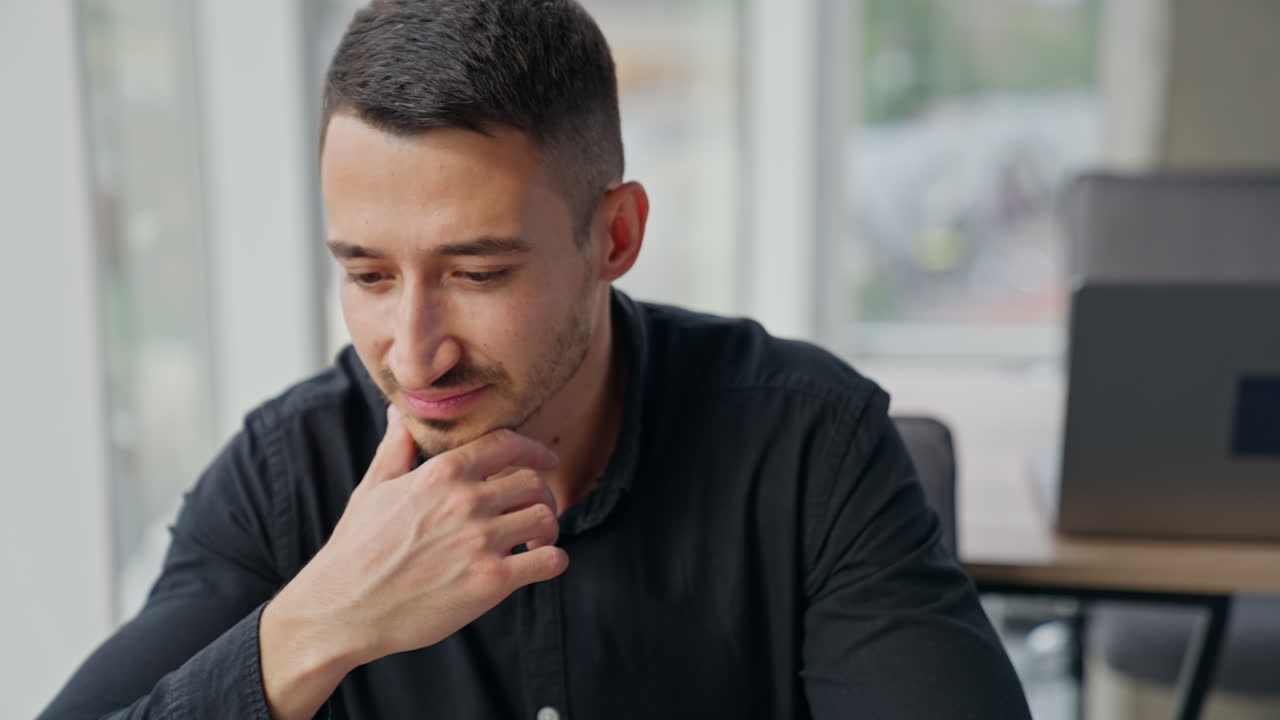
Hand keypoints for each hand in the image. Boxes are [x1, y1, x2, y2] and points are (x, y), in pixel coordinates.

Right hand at [260, 406, 565, 718]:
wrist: (341, 609)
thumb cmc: (355, 549)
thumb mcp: (373, 489)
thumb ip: (396, 448)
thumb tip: (399, 413)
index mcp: (441, 473)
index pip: (507, 445)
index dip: (534, 451)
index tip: (546, 461)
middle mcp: (466, 501)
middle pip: (534, 482)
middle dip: (543, 495)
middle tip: (537, 511)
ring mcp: (480, 541)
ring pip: (545, 518)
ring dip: (549, 528)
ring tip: (536, 541)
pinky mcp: (490, 582)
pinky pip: (549, 561)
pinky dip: (553, 560)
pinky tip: (538, 564)